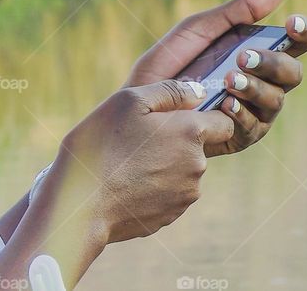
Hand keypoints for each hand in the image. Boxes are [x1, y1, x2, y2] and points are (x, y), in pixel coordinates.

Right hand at [51, 79, 233, 243]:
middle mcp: (197, 166)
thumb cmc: (102, 145)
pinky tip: (125, 182)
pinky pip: (167, 193)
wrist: (82, 204)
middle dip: (175, 139)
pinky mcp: (169, 216)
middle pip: (198, 145)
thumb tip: (199, 93)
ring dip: (163, 163)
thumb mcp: (129, 101)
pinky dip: (152, 186)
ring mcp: (185, 195)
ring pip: (182, 170)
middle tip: (136, 137)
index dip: (205, 114)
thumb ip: (170, 92)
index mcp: (191, 132)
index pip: (224, 121)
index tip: (179, 115)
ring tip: (126, 161)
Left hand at [123, 0, 306, 156]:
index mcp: (260, 53)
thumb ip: (238, 10)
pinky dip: (240, 112)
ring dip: (255, 87)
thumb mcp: (199, 30)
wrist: (140, 101)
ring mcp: (255, 111)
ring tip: (229, 79)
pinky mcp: (240, 135)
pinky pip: (252, 126)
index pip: (297, 42)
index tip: (290, 23)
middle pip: (293, 73)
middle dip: (272, 63)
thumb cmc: (171, 62)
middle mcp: (264, 83)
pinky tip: (224, 104)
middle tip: (243, 56)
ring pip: (276, 100)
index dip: (303, 31)